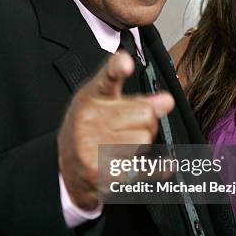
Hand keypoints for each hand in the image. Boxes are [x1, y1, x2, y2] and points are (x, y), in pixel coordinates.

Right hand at [57, 51, 174, 209]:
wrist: (69, 169)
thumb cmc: (89, 130)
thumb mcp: (105, 105)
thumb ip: (137, 99)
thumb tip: (166, 101)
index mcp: (91, 97)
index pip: (107, 77)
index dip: (118, 67)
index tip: (126, 64)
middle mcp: (89, 119)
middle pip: (145, 113)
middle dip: (146, 123)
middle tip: (130, 129)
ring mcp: (93, 146)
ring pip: (144, 139)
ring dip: (142, 146)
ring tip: (125, 147)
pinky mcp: (102, 172)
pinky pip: (144, 166)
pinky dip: (156, 167)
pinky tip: (155, 165)